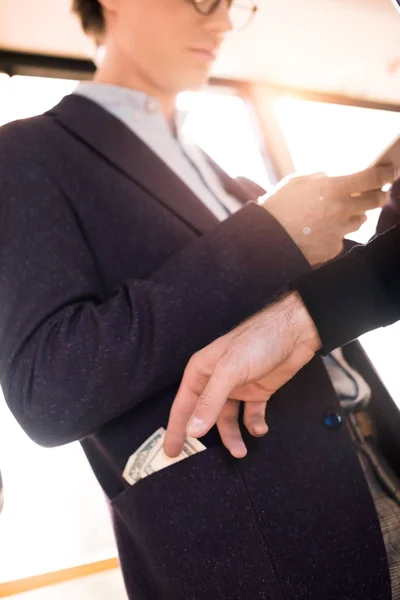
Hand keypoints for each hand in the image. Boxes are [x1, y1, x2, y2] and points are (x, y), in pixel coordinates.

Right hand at [164, 292, 320, 458]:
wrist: (294, 333)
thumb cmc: (257, 342)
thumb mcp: (229, 371)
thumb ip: (210, 401)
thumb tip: (193, 430)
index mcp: (202, 371)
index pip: (183, 404)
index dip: (175, 428)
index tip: (171, 451)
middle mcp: (216, 380)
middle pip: (203, 414)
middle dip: (202, 436)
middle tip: (196, 460)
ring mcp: (237, 387)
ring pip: (227, 419)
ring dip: (233, 436)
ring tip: (240, 451)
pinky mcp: (257, 391)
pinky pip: (250, 415)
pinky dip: (254, 425)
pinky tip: (260, 429)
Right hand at [260, 165, 396, 264]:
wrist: (266, 241)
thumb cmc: (277, 208)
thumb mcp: (295, 182)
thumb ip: (318, 178)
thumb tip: (330, 177)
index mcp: (333, 189)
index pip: (372, 179)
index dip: (386, 174)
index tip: (391, 172)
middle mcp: (341, 210)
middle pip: (375, 201)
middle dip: (377, 196)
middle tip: (373, 194)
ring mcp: (339, 231)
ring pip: (360, 220)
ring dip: (354, 215)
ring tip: (337, 214)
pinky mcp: (333, 248)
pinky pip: (342, 237)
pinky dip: (335, 234)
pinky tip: (319, 232)